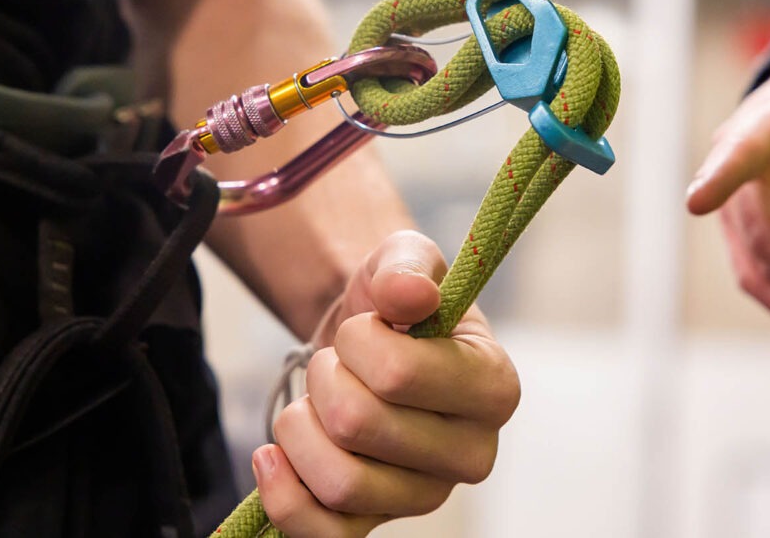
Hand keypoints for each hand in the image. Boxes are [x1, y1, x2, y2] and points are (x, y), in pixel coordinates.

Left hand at [252, 230, 520, 536]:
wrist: (364, 341)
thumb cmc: (395, 302)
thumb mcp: (403, 258)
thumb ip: (407, 265)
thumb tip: (410, 294)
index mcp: (496, 387)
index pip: (399, 375)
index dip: (359, 341)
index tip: (365, 324)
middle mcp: (473, 453)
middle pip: (358, 427)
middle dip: (325, 379)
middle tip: (336, 361)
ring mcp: (427, 495)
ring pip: (338, 483)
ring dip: (300, 428)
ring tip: (313, 401)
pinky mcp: (380, 521)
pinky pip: (323, 535)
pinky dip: (283, 493)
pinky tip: (273, 455)